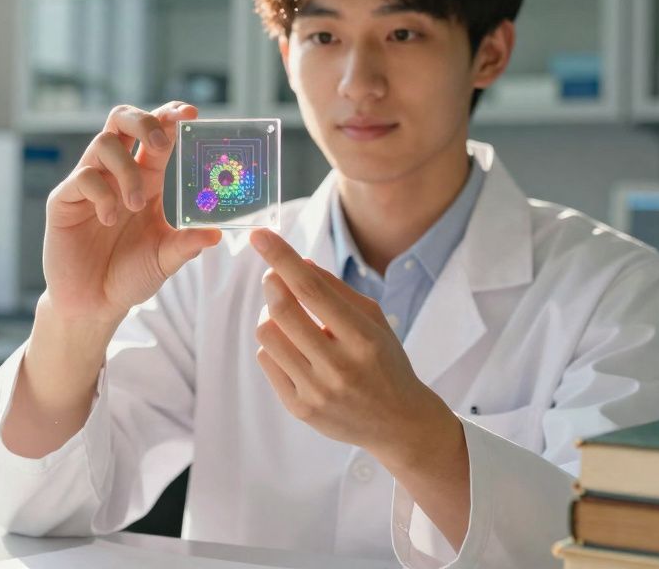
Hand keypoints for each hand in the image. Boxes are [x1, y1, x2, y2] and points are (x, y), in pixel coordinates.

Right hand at [41, 102, 221, 337]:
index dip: (172, 117)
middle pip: (123, 120)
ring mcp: (89, 184)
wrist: (94, 305)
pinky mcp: (64, 200)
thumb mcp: (165, 259)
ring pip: (103, 143)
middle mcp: (116, 174)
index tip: (192, 116)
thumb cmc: (129, 276)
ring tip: (135, 205)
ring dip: (126, 170)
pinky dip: (102, 194)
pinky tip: (110, 218)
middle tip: (161, 145)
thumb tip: (215, 233)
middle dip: (144, 121)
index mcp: (146, 179)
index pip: (157, 134)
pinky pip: (82, 177)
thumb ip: (187, 244)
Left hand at [248, 228, 454, 454]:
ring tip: (286, 314)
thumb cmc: (385, 362)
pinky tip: (292, 344)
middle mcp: (339, 367)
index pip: (311, 289)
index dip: (281, 257)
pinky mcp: (299, 408)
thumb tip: (295, 263)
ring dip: (269, 314)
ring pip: (267, 335)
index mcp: (362, 338)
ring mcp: (316, 391)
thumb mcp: (373, 319)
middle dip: (272, 282)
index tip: (260, 235)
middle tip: (275, 276)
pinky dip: (273, 343)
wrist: (398, 423)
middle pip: (281, 311)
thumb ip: (335, 289)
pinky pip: (266, 361)